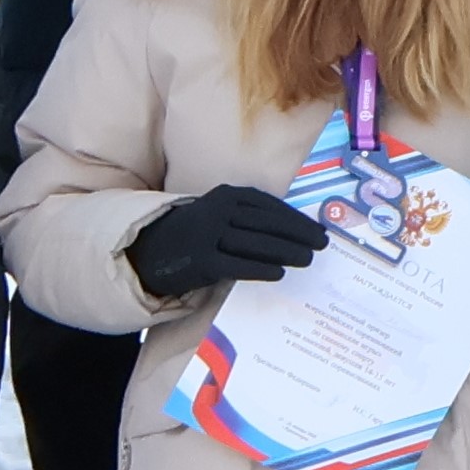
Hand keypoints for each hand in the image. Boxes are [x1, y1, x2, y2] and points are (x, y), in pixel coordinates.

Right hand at [126, 182, 332, 300]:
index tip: (318, 228)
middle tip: (322, 244)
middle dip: (299, 234)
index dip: (296, 218)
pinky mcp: (200, 261)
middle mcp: (218, 210)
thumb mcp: (219, 213)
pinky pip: (238, 265)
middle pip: (268, 223)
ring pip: (256, 243)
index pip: (269, 205)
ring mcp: (208, 235)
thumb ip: (249, 217)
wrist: (147, 251)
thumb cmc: (193, 233)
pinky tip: (279, 273)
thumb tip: (294, 232)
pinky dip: (261, 268)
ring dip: (287, 251)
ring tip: (308, 259)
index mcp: (226, 195)